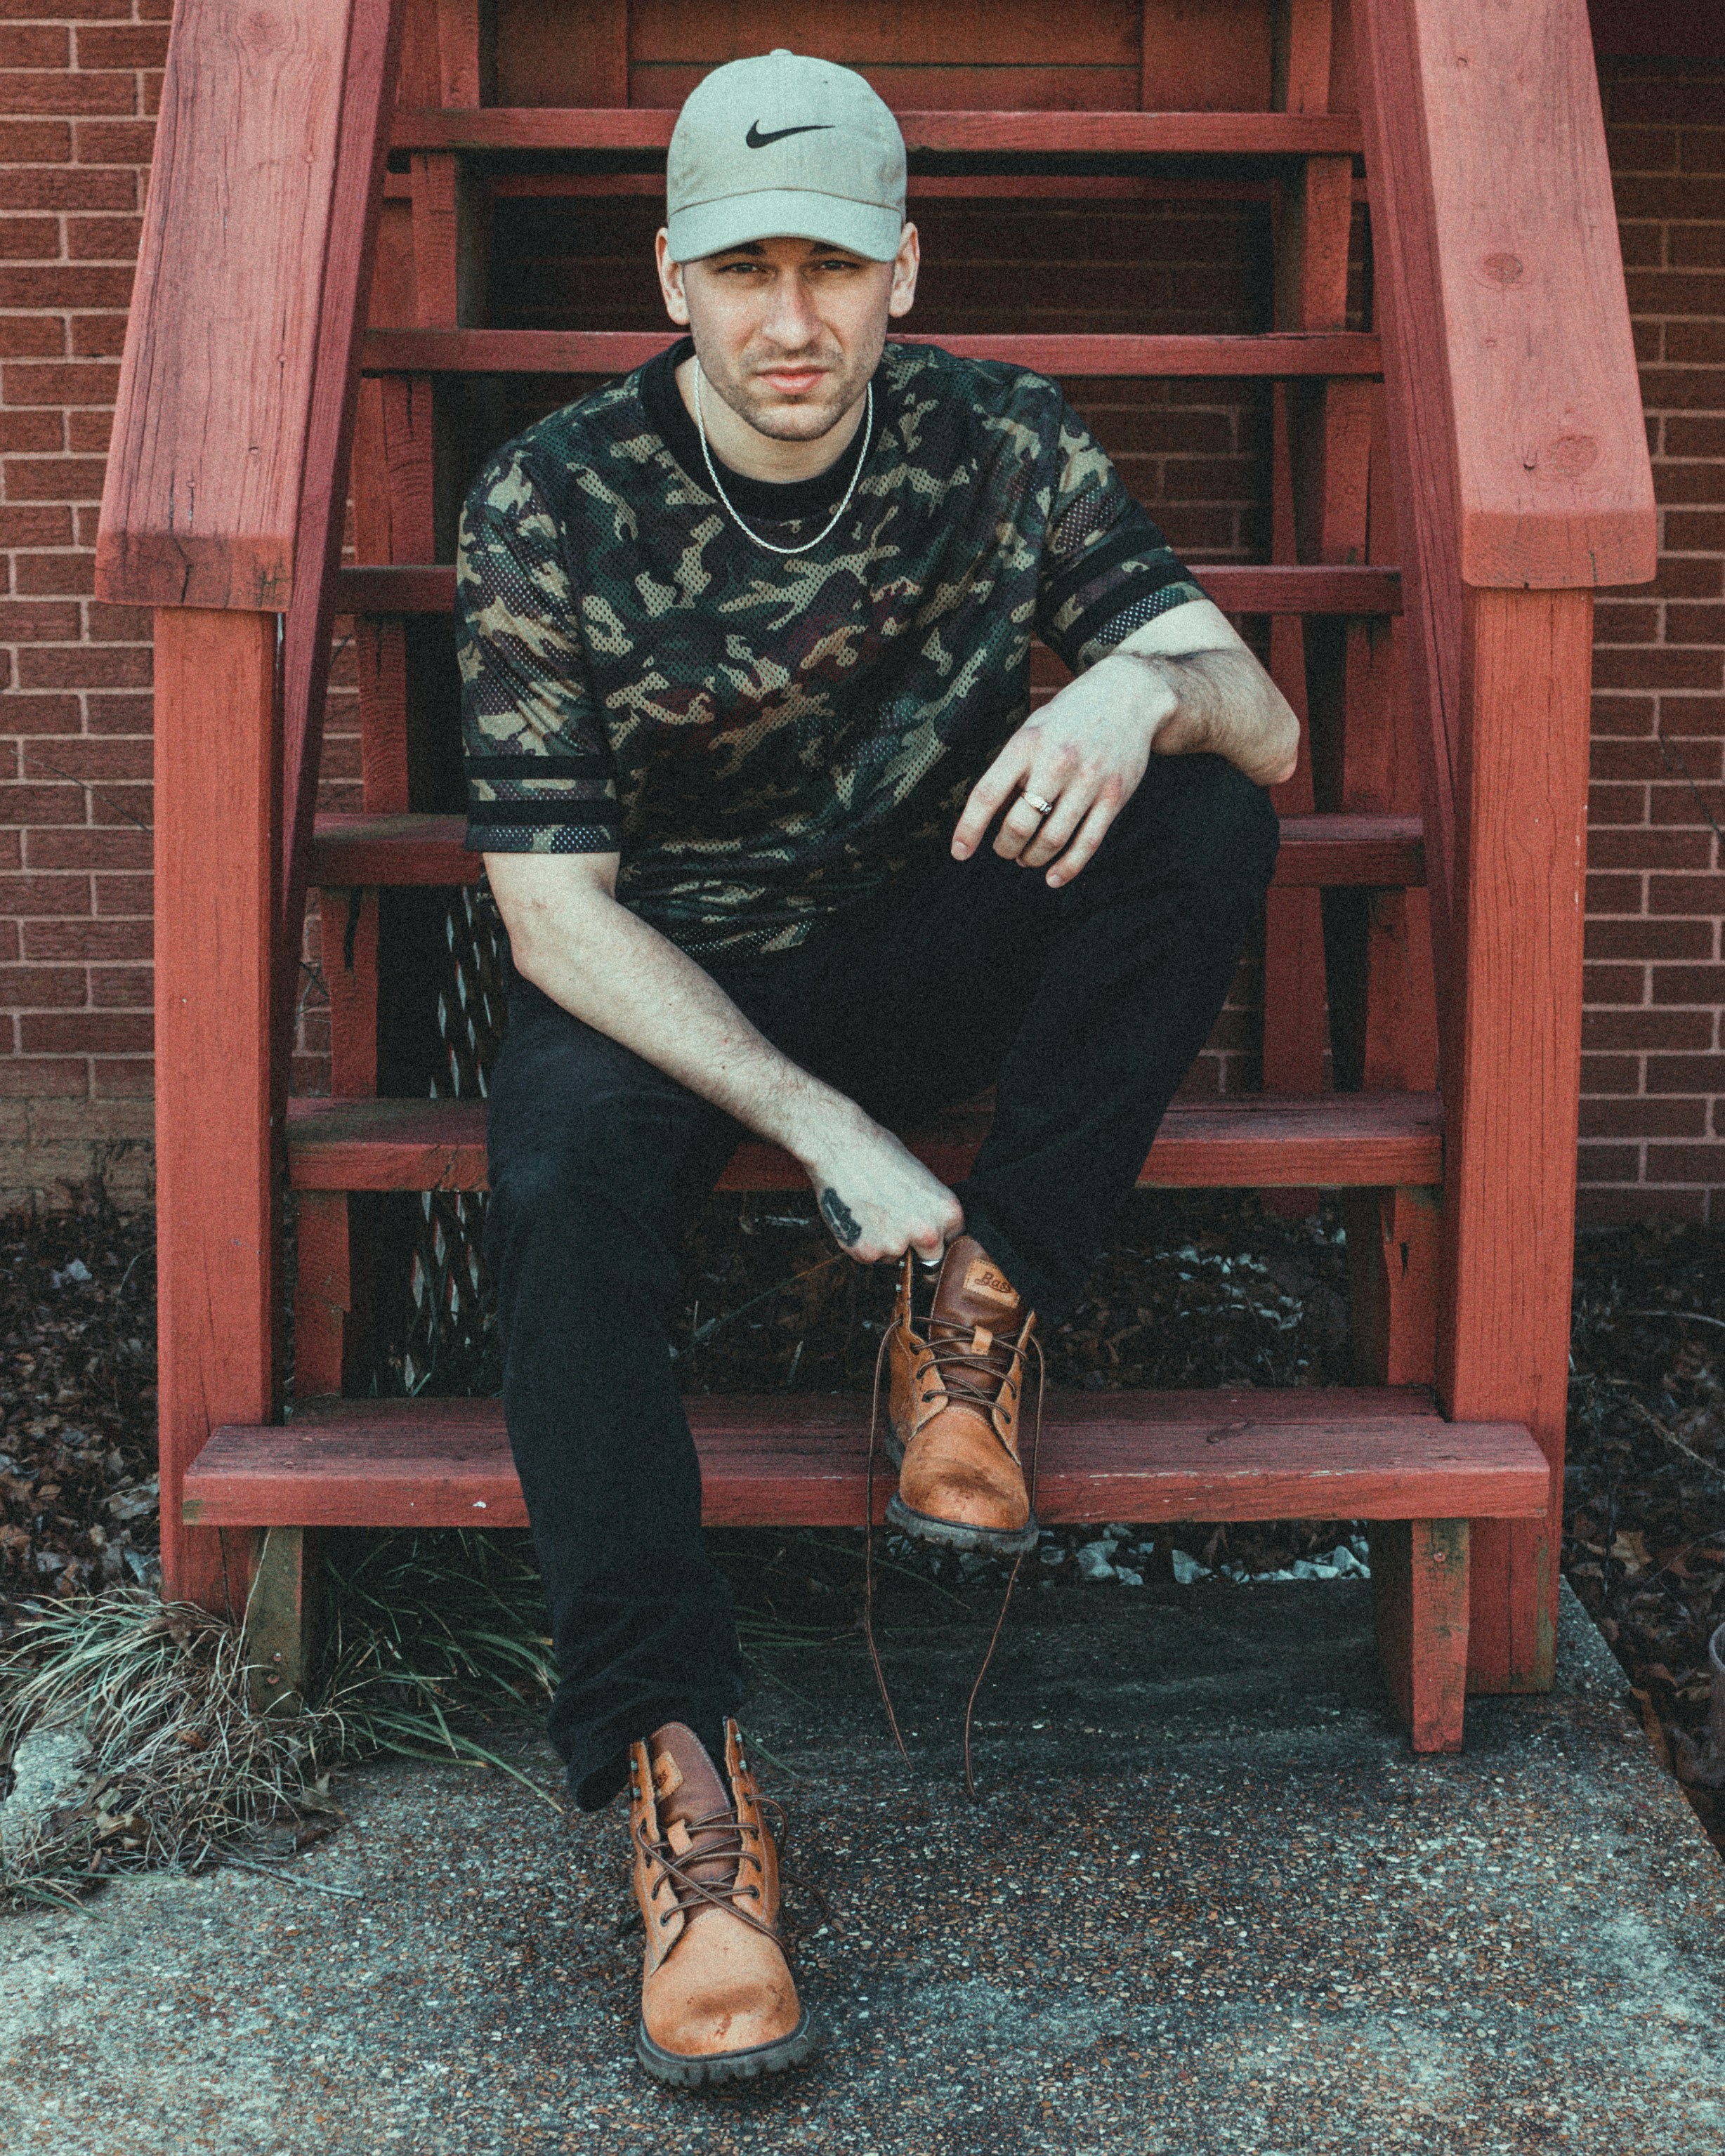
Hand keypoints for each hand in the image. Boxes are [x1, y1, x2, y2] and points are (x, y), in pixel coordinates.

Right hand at [802, 1114, 964, 1266]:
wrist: (842, 1147)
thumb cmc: (880, 1153)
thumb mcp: (922, 1179)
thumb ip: (930, 1211)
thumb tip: (930, 1233)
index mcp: (948, 1212)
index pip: (951, 1240)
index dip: (935, 1234)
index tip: (920, 1226)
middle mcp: (927, 1233)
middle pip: (931, 1261)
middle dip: (916, 1250)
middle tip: (896, 1227)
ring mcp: (897, 1245)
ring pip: (895, 1259)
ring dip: (885, 1244)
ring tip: (870, 1211)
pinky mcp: (867, 1253)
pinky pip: (869, 1258)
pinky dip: (861, 1243)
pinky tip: (856, 1216)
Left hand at [949, 652, 1167, 886]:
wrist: (1129, 695)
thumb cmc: (1069, 719)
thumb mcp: (1032, 730)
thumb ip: (1012, 770)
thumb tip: (990, 819)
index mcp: (1027, 743)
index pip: (988, 794)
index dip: (969, 828)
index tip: (959, 853)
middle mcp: (1057, 761)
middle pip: (1020, 825)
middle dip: (1006, 847)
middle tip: (1005, 850)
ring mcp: (1089, 779)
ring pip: (1052, 839)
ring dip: (1032, 858)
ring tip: (1026, 858)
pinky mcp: (1115, 795)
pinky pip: (1087, 842)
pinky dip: (1067, 867)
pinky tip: (1053, 878)